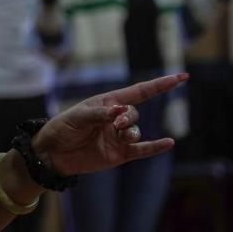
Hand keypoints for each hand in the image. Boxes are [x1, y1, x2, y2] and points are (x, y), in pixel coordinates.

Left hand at [30, 74, 184, 176]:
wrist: (52, 154)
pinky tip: (169, 142)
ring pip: (136, 132)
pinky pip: (142, 150)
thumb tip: (120, 111)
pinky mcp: (119, 154)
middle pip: (134, 114)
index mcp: (107, 103)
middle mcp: (115, 119)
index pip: (139, 91)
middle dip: (128, 117)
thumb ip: (100, 114)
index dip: (160, 85)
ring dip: (131, 132)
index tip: (180, 77)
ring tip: (119, 134)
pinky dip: (155, 147)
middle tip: (116, 123)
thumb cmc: (62, 129)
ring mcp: (118, 137)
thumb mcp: (77, 117)